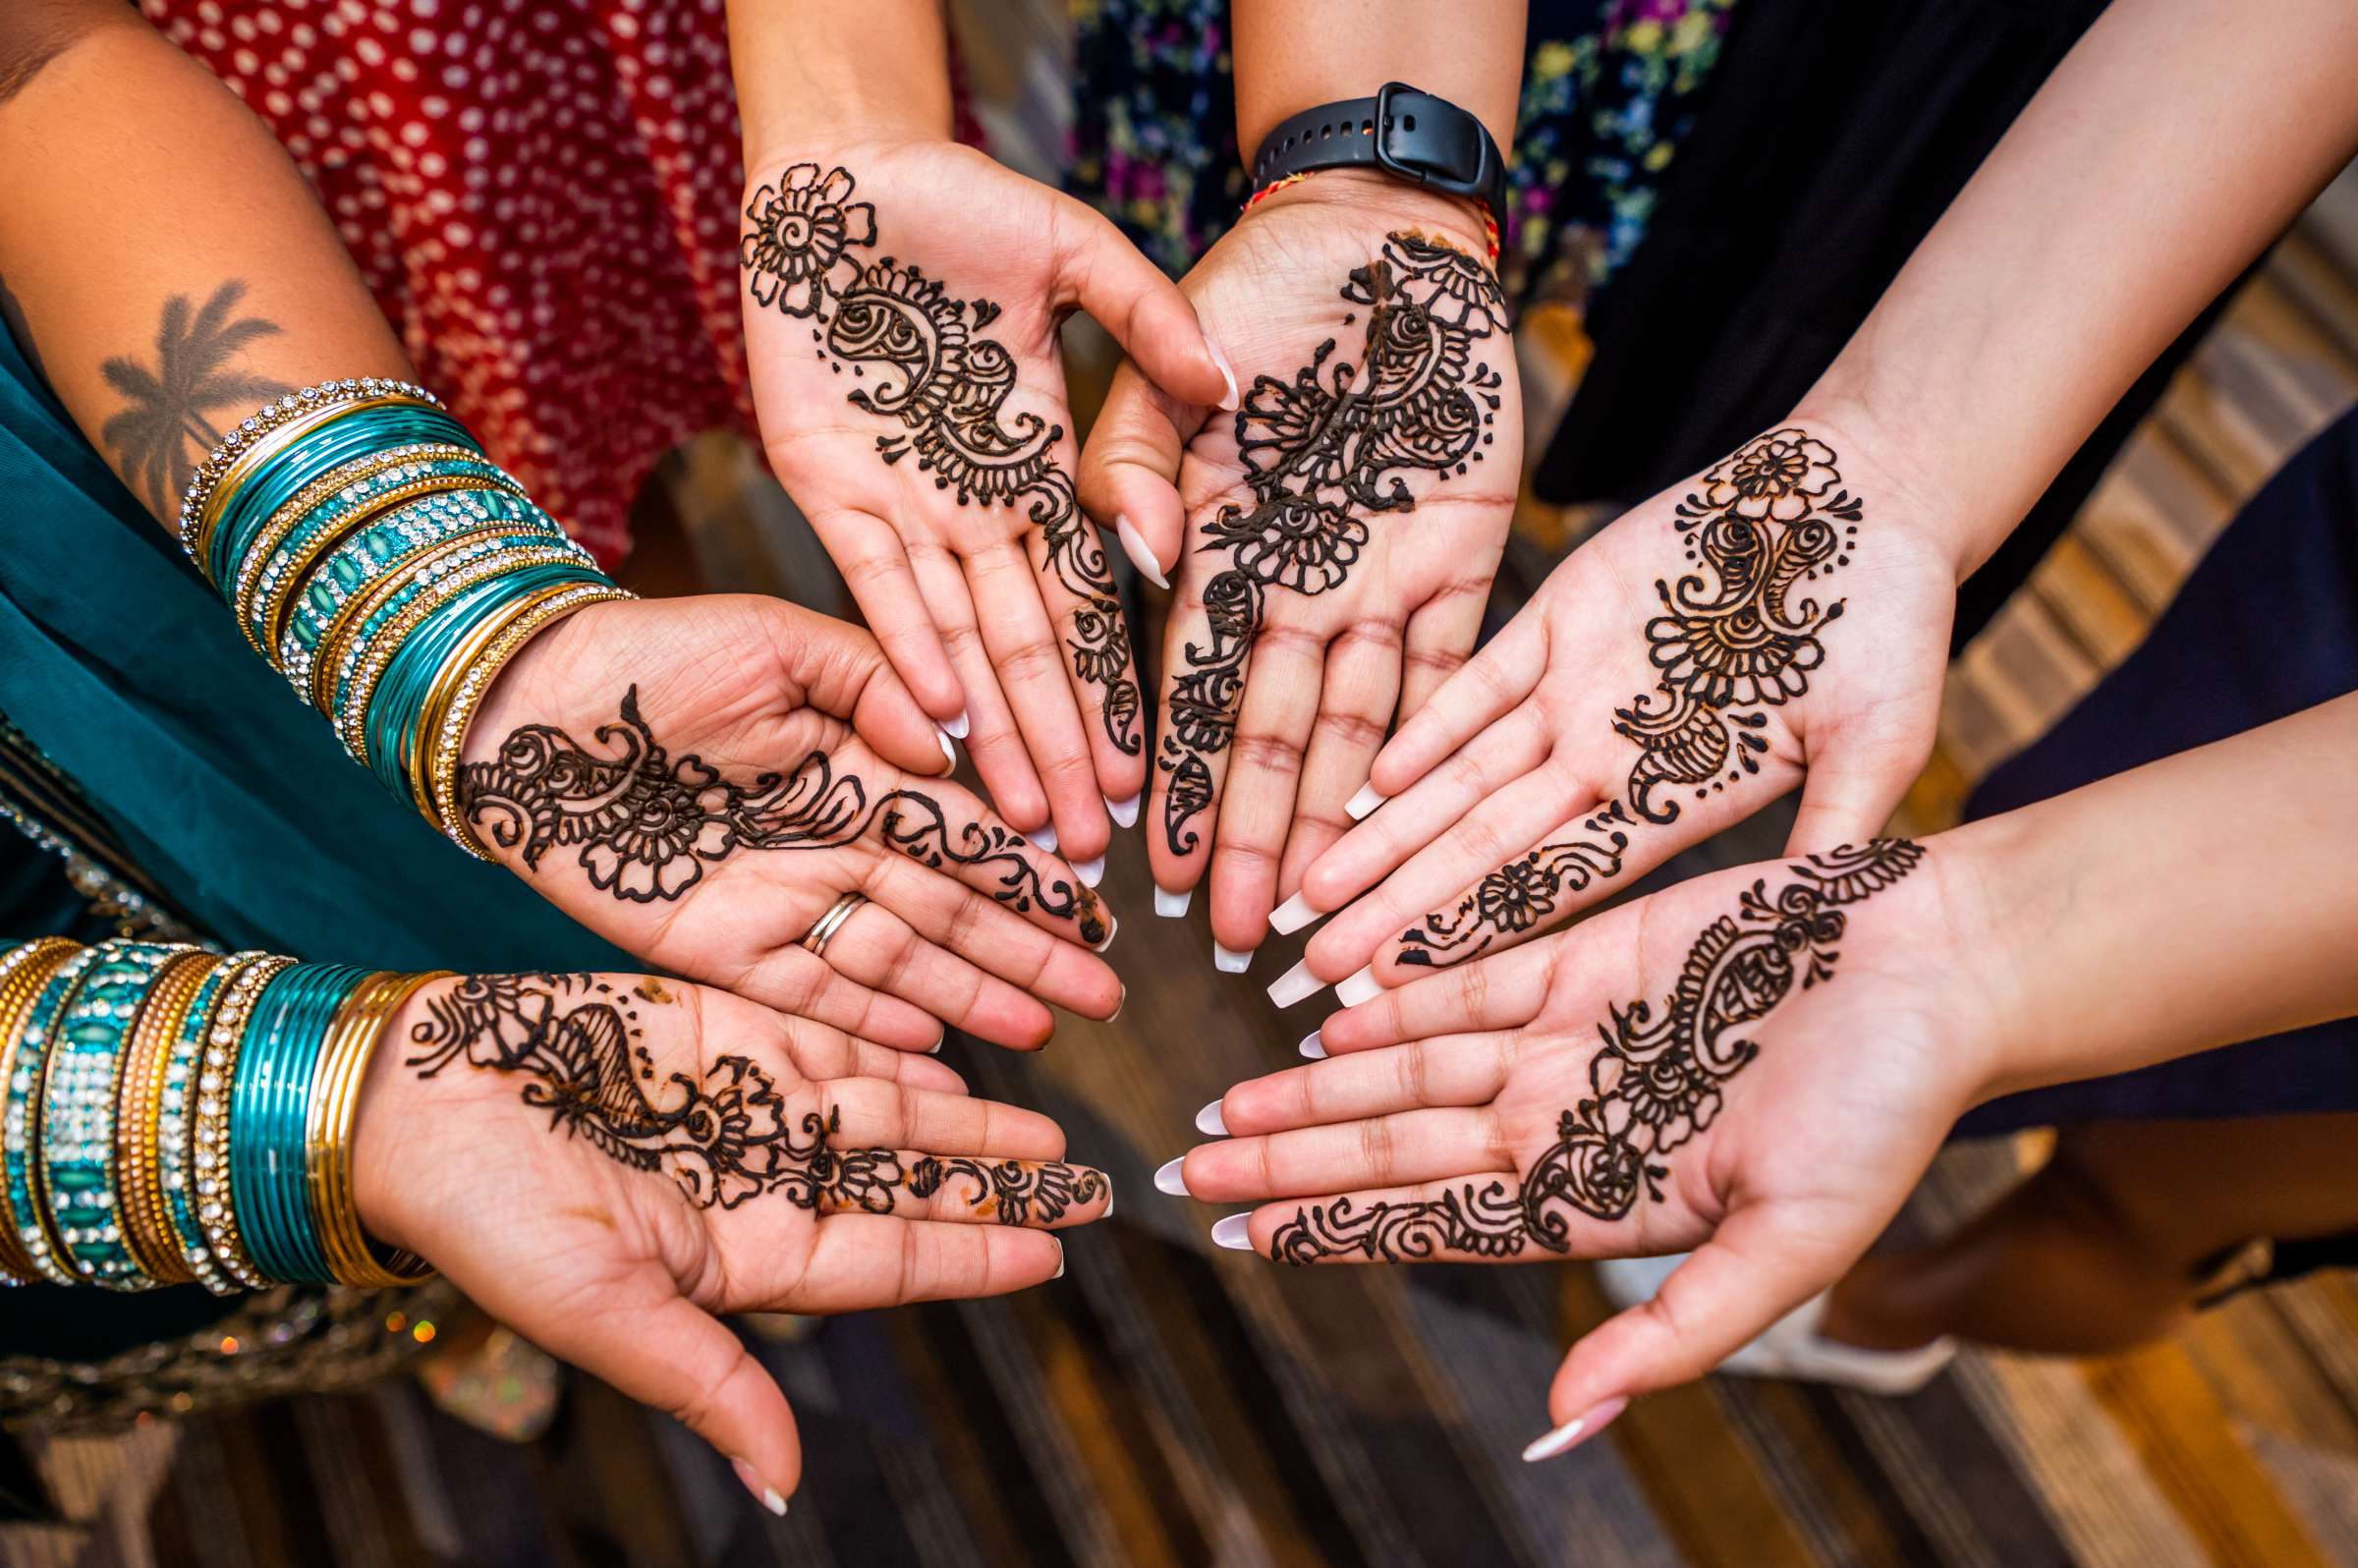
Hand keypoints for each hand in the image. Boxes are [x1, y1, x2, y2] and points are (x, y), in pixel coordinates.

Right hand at [356, 970, 1109, 1505]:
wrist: (414, 1096)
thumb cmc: (491, 1216)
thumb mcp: (603, 1313)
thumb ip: (706, 1384)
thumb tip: (784, 1487)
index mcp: (742, 1257)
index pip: (889, 1262)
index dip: (974, 1257)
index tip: (1059, 1252)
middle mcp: (763, 1180)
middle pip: (909, 1188)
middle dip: (1001, 1188)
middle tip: (1093, 1181)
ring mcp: (750, 1101)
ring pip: (892, 1112)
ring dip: (971, 1121)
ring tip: (1049, 1128)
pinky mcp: (725, 1027)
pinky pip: (836, 1038)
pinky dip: (902, 1046)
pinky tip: (963, 1055)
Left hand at [458, 596, 1121, 1051]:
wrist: (524, 709)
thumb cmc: (648, 656)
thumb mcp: (775, 640)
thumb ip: (872, 684)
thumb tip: (951, 749)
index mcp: (856, 767)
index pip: (965, 829)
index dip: (1029, 870)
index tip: (1096, 906)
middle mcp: (834, 842)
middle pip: (950, 909)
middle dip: (1028, 951)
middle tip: (1103, 992)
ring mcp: (781, 899)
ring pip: (896, 960)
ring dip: (970, 996)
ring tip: (1043, 1028)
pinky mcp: (719, 947)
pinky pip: (808, 993)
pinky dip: (869, 1021)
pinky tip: (933, 1045)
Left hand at [739, 144, 1230, 866]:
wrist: (841, 175)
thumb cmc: (960, 208)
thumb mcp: (1075, 253)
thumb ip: (1147, 319)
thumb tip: (1224, 389)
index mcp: (1043, 470)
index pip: (1093, 604)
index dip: (1119, 690)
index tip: (1152, 773)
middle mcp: (980, 510)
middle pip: (1031, 653)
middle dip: (1063, 751)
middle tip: (1094, 850)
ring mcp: (907, 505)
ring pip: (961, 642)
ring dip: (994, 730)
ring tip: (1028, 820)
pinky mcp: (831, 487)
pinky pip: (877, 582)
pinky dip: (909, 647)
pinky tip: (943, 718)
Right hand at [1079, 170, 1519, 965]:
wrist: (1375, 239)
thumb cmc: (1253, 297)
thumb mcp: (1167, 374)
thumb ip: (1130, 466)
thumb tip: (1128, 556)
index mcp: (1217, 558)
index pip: (1187, 695)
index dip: (1174, 786)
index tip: (1153, 870)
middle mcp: (1296, 594)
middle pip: (1271, 739)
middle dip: (1255, 842)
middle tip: (1240, 941)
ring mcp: (1380, 585)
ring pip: (1358, 729)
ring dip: (1340, 823)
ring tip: (1323, 913)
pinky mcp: (1465, 559)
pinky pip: (1452, 666)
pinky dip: (1432, 740)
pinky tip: (1414, 822)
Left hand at [1174, 837, 1998, 1448]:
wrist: (1940, 966)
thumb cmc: (1887, 1113)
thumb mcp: (1792, 1249)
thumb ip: (1676, 1338)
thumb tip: (1562, 1427)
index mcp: (1600, 1198)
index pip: (1434, 1223)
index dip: (1337, 1231)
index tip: (1244, 1243)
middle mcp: (1565, 1118)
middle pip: (1395, 1147)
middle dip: (1289, 1164)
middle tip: (1185, 1174)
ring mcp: (1568, 1035)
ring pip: (1407, 1066)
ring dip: (1315, 1087)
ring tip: (1226, 1107)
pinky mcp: (1586, 952)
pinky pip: (1465, 979)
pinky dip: (1391, 996)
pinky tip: (1321, 1011)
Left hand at [1276, 418, 1952, 1001]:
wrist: (1870, 497)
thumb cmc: (1893, 623)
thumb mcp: (1880, 740)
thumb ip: (1835, 830)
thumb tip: (1816, 930)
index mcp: (1676, 802)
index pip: (1554, 891)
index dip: (1475, 944)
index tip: (1401, 1003)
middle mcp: (1608, 760)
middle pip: (1479, 852)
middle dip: (1394, 914)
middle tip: (1308, 976)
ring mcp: (1577, 691)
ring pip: (1457, 776)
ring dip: (1383, 835)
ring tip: (1305, 895)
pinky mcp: (1561, 613)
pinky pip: (1474, 679)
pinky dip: (1420, 726)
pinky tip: (1361, 784)